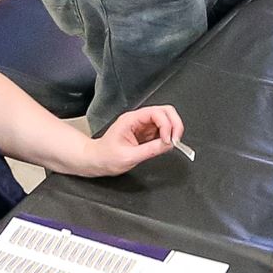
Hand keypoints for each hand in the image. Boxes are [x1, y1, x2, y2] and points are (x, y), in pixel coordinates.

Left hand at [66, 105, 184, 176]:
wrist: (96, 161)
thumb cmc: (106, 157)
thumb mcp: (129, 156)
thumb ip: (150, 150)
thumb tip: (169, 144)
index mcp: (131, 119)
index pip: (157, 113)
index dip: (167, 125)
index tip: (169, 141)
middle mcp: (138, 119)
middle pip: (165, 112)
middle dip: (174, 124)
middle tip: (176, 140)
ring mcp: (143, 125)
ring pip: (166, 120)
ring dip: (172, 130)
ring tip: (170, 144)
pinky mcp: (146, 133)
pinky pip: (162, 130)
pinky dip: (168, 137)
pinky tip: (165, 145)